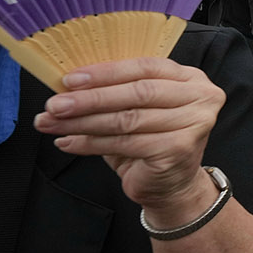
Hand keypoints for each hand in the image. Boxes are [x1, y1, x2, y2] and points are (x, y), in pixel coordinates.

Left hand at [33, 58, 223, 222]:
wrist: (172, 185)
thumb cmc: (152, 141)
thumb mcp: (138, 108)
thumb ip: (117, 91)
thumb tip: (68, 85)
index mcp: (190, 78)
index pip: (145, 67)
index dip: (106, 72)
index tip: (70, 80)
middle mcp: (200, 97)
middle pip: (138, 92)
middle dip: (90, 98)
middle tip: (55, 104)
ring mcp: (194, 123)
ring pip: (128, 119)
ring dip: (83, 122)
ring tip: (52, 123)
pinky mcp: (179, 149)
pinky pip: (125, 143)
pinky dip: (90, 143)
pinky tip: (68, 142)